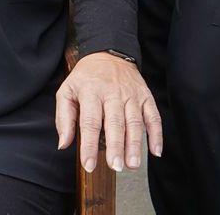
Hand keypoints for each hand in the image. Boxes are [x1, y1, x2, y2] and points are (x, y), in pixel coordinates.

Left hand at [55, 52, 161, 173]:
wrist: (108, 53)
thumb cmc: (86, 78)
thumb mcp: (67, 91)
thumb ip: (64, 118)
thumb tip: (63, 144)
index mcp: (90, 91)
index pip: (89, 122)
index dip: (89, 145)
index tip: (89, 165)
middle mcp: (112, 93)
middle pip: (114, 123)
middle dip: (116, 147)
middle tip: (116, 167)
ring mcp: (131, 95)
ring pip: (134, 122)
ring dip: (135, 145)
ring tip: (133, 164)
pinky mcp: (146, 97)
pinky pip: (154, 117)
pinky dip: (156, 134)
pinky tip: (156, 151)